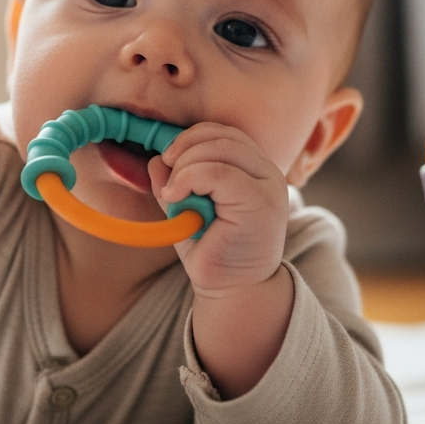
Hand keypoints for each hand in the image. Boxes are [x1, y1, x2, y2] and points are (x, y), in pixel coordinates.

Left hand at [149, 123, 293, 397]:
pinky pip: (220, 172)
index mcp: (254, 169)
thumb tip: (156, 159)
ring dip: (186, 165)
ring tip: (174, 193)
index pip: (224, 133)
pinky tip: (177, 197)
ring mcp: (268, 186)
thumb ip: (175, 182)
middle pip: (222, 136)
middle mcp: (267, 172)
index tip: (168, 158)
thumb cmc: (213, 250)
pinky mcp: (261, 202)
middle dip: (185, 148)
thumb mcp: (187, 208)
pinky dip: (190, 178)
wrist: (233, 290)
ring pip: (222, 149)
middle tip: (168, 177)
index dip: (191, 138)